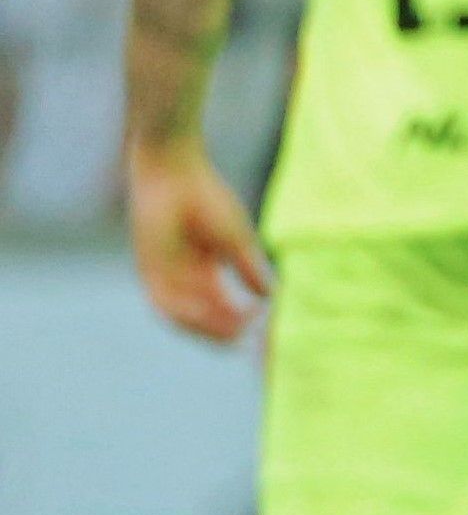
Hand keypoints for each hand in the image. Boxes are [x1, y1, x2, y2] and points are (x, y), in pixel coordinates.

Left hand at [128, 144, 268, 342]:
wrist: (175, 176)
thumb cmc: (207, 199)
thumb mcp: (237, 240)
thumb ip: (250, 269)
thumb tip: (271, 297)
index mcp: (203, 270)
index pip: (219, 306)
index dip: (237, 319)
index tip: (259, 321)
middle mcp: (182, 278)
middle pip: (200, 318)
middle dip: (221, 331)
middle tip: (244, 339)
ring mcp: (165, 276)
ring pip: (182, 316)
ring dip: (206, 328)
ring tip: (230, 332)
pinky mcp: (149, 270)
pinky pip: (165, 302)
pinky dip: (187, 313)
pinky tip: (209, 314)